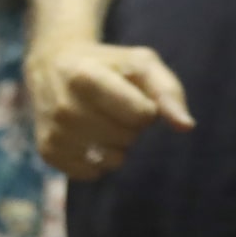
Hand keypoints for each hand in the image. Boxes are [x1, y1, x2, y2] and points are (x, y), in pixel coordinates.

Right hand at [29, 36, 194, 177]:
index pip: (141, 114)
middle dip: (132, 124)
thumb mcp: (140, 63)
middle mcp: (65, 108)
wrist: (53, 66)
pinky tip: (89, 135)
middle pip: (128, 137)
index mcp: (86, 77)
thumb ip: (168, 91)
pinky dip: (100, 159)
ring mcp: (54, 133)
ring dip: (118, 144)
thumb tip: (186, 126)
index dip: (147, 107)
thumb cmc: (108, 64)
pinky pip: (94, 173)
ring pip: (113, 159)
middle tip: (115, 105)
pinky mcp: (48, 153)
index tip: (134, 94)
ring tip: (102, 119)